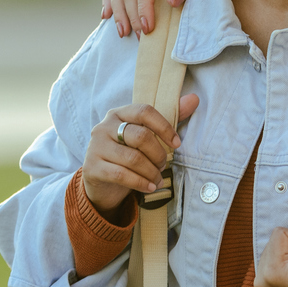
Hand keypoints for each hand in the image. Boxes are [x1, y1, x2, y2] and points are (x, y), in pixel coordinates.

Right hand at [81, 95, 200, 213]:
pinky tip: (149, 188)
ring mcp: (96, 147)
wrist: (101, 181)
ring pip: (133, 158)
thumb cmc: (126, 154)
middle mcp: (104, 127)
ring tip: (157, 179)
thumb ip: (167, 119)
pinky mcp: (92, 167)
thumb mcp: (145, 136)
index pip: (144, 112)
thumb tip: (194, 98)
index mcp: (118, 114)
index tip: (177, 143)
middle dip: (158, 154)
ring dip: (151, 172)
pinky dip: (140, 183)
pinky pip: (122, 175)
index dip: (164, 127)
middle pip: (140, 136)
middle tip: (163, 165)